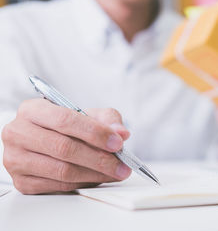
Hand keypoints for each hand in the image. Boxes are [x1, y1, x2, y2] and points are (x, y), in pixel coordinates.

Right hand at [1, 99, 131, 193]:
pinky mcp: (22, 181)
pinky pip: (59, 186)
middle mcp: (18, 133)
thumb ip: (108, 120)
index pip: (65, 120)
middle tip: (122, 164)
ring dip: (95, 174)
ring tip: (115, 172)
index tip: (117, 143)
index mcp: (32, 110)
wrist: (49, 138)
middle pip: (64, 148)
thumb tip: (121, 133)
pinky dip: (84, 183)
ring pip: (62, 170)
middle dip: (99, 158)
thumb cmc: (68, 126)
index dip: (94, 133)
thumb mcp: (89, 114)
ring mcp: (16, 159)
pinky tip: (98, 178)